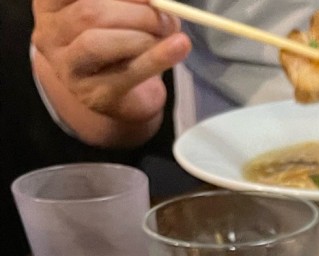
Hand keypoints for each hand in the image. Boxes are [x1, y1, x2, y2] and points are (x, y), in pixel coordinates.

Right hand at [32, 0, 190, 128]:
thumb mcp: (117, 11)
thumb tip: (157, 0)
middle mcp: (50, 33)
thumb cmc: (116, 41)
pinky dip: (156, 58)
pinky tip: (178, 47)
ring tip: (168, 34)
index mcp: (51, 3)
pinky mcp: (94, 95)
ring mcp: (68, 67)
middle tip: (168, 17)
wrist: (123, 94)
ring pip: (98, 42)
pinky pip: (126, 73)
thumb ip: (129, 2)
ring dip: (142, 36)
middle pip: (89, 13)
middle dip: (136, 12)